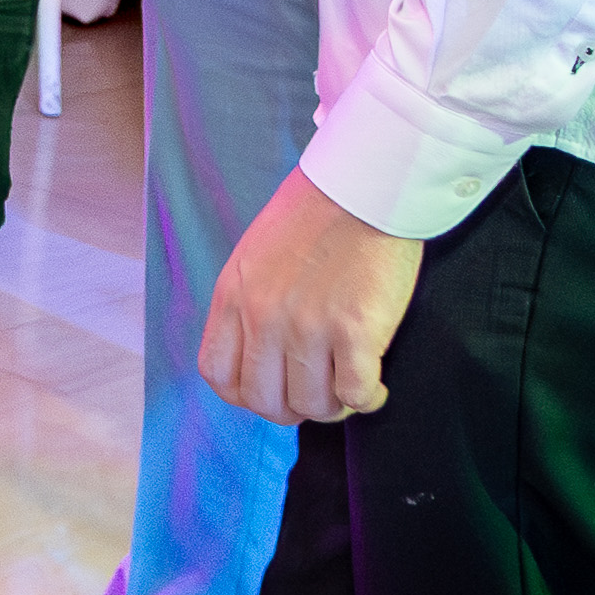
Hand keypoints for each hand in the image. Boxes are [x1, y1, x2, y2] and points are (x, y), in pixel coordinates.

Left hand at [201, 170, 422, 422]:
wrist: (365, 187)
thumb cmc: (316, 216)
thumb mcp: (255, 256)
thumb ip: (248, 303)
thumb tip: (257, 355)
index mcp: (234, 296)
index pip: (218, 375)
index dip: (247, 394)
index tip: (274, 387)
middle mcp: (263, 317)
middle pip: (264, 401)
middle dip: (292, 408)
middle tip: (317, 392)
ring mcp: (307, 326)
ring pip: (312, 406)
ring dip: (333, 406)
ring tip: (349, 388)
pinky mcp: (355, 330)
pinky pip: (355, 394)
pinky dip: (367, 399)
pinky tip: (375, 385)